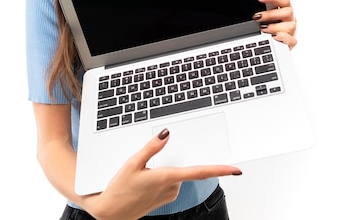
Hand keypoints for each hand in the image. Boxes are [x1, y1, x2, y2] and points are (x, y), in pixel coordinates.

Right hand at [86, 129, 241, 219]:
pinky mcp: (164, 199)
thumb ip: (151, 147)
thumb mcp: (132, 163)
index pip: (200, 172)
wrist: (110, 213)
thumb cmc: (119, 190)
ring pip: (175, 175)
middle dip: (170, 162)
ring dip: (163, 171)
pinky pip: (169, 183)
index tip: (235, 169)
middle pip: (182, 168)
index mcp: (167, 177)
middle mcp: (172, 188)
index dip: (220, 170)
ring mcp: (169, 195)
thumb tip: (166, 133)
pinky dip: (160, 178)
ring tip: (141, 174)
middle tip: (149, 167)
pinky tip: (144, 181)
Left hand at [253, 0, 296, 49]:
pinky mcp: (290, 43)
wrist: (270, 42)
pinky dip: (283, 38)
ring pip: (290, 26)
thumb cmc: (272, 23)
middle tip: (257, 16)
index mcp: (285, 9)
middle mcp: (289, 19)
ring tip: (263, 28)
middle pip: (288, 12)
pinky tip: (273, 36)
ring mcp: (291, 31)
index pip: (283, 0)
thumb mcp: (270, 7)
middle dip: (271, 14)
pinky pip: (292, 41)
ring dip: (275, 27)